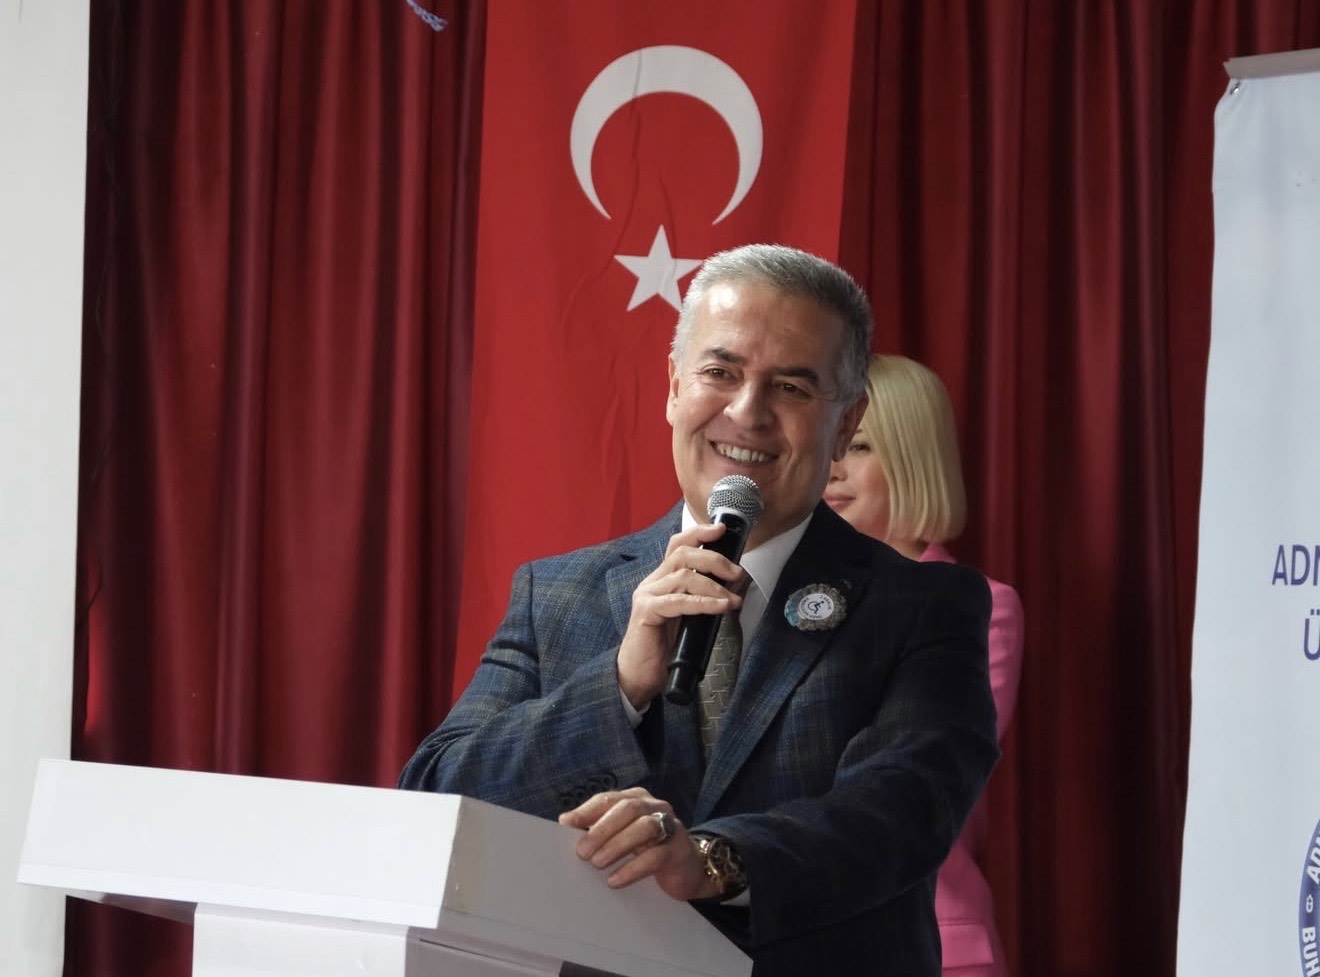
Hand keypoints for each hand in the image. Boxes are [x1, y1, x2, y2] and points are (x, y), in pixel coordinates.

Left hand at [558, 788, 719, 900]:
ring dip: (617, 845)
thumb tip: (565, 823)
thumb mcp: (623, 837)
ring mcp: (670, 826)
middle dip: (602, 829)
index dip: (586, 811)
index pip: (609, 799)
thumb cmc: (648, 850)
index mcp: (636, 799)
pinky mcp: (679, 849)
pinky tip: (615, 880)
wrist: (688, 870)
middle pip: (627, 809)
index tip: (566, 825)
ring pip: (644, 827)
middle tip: (582, 852)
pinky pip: (656, 856)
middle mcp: (655, 806)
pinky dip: (633, 868)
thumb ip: (599, 829)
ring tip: (597, 863)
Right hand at [616, 523, 746, 708]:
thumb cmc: (665, 647)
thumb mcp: (689, 617)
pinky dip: (703, 603)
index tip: (721, 530)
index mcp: (662, 579)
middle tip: (736, 573)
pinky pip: (678, 601)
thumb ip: (704, 598)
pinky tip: (720, 608)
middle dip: (714, 559)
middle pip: (682, 554)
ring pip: (683, 576)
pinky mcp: (646, 612)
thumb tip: (734, 585)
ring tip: (732, 600)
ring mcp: (647, 596)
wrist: (639, 676)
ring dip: (714, 586)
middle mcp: (652, 582)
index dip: (699, 533)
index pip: (677, 545)